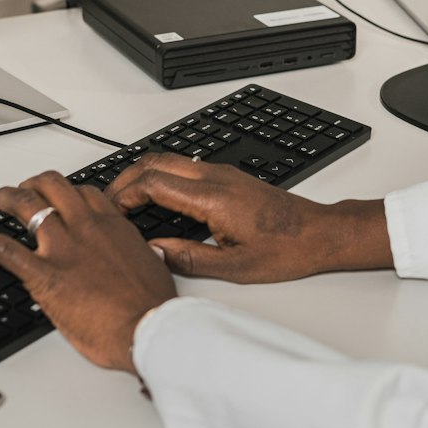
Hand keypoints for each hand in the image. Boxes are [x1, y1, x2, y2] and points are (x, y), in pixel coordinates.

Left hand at [0, 170, 174, 373]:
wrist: (148, 330)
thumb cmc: (153, 309)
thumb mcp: (154, 270)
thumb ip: (142, 257)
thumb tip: (146, 257)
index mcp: (113, 227)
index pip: (85, 193)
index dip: (67, 193)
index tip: (59, 200)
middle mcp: (86, 227)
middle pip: (53, 186)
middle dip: (32, 184)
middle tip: (21, 191)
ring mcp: (62, 247)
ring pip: (26, 204)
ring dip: (4, 197)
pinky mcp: (43, 273)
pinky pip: (0, 248)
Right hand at [107, 153, 391, 282]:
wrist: (318, 234)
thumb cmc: (285, 250)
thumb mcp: (234, 267)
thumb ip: (189, 258)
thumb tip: (155, 251)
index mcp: (212, 198)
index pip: (154, 182)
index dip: (125, 194)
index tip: (111, 210)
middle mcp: (215, 178)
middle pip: (156, 161)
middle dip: (126, 177)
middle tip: (109, 201)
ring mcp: (222, 174)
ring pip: (170, 160)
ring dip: (144, 174)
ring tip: (128, 201)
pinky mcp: (228, 177)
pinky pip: (185, 167)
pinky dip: (162, 176)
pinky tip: (158, 199)